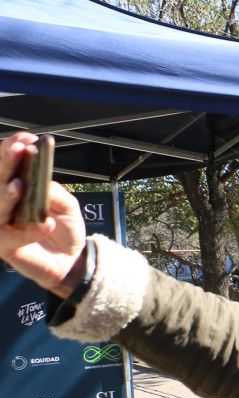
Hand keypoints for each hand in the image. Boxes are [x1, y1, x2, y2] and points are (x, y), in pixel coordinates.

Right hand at [0, 133, 87, 296]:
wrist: (72, 259)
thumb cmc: (65, 228)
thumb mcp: (67, 205)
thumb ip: (53, 191)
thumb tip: (37, 178)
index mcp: (16, 188)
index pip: (8, 166)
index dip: (12, 149)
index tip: (27, 138)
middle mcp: (5, 204)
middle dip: (6, 163)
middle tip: (18, 150)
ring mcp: (2, 224)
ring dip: (6, 195)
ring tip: (19, 185)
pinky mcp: (4, 246)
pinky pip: (11, 237)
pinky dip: (28, 231)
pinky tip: (45, 224)